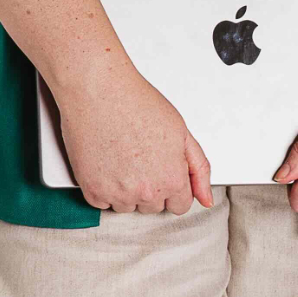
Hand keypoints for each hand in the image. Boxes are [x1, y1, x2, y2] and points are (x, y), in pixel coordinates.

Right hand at [54, 67, 213, 215]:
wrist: (99, 90)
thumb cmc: (137, 102)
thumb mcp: (181, 131)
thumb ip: (199, 168)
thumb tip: (206, 198)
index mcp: (171, 179)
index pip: (180, 205)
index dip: (173, 184)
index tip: (163, 168)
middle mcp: (145, 192)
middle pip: (153, 206)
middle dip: (150, 186)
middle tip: (140, 154)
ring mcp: (117, 194)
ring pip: (127, 206)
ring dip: (126, 189)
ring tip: (122, 155)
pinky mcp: (92, 191)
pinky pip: (102, 203)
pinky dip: (103, 187)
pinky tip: (107, 160)